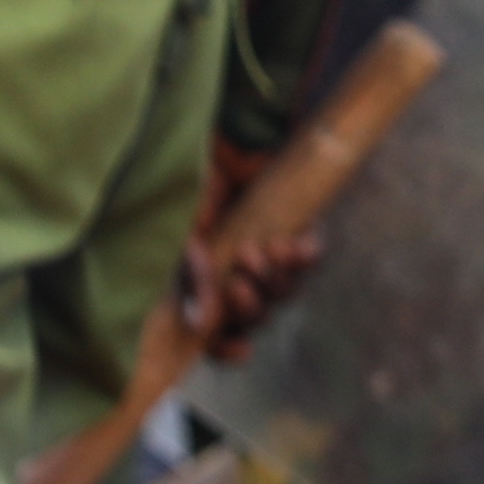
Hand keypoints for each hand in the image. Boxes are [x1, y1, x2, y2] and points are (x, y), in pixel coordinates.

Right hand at [171, 137, 322, 361]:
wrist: (208, 133)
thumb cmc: (180, 185)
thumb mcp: (175, 235)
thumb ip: (189, 278)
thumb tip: (201, 323)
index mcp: (198, 280)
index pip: (214, 331)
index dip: (227, 347)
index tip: (240, 350)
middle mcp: (232, 270)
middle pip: (256, 313)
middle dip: (252, 306)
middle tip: (238, 282)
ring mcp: (263, 249)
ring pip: (283, 289)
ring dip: (275, 281)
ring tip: (258, 252)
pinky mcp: (292, 223)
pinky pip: (308, 256)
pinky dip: (303, 258)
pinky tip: (293, 249)